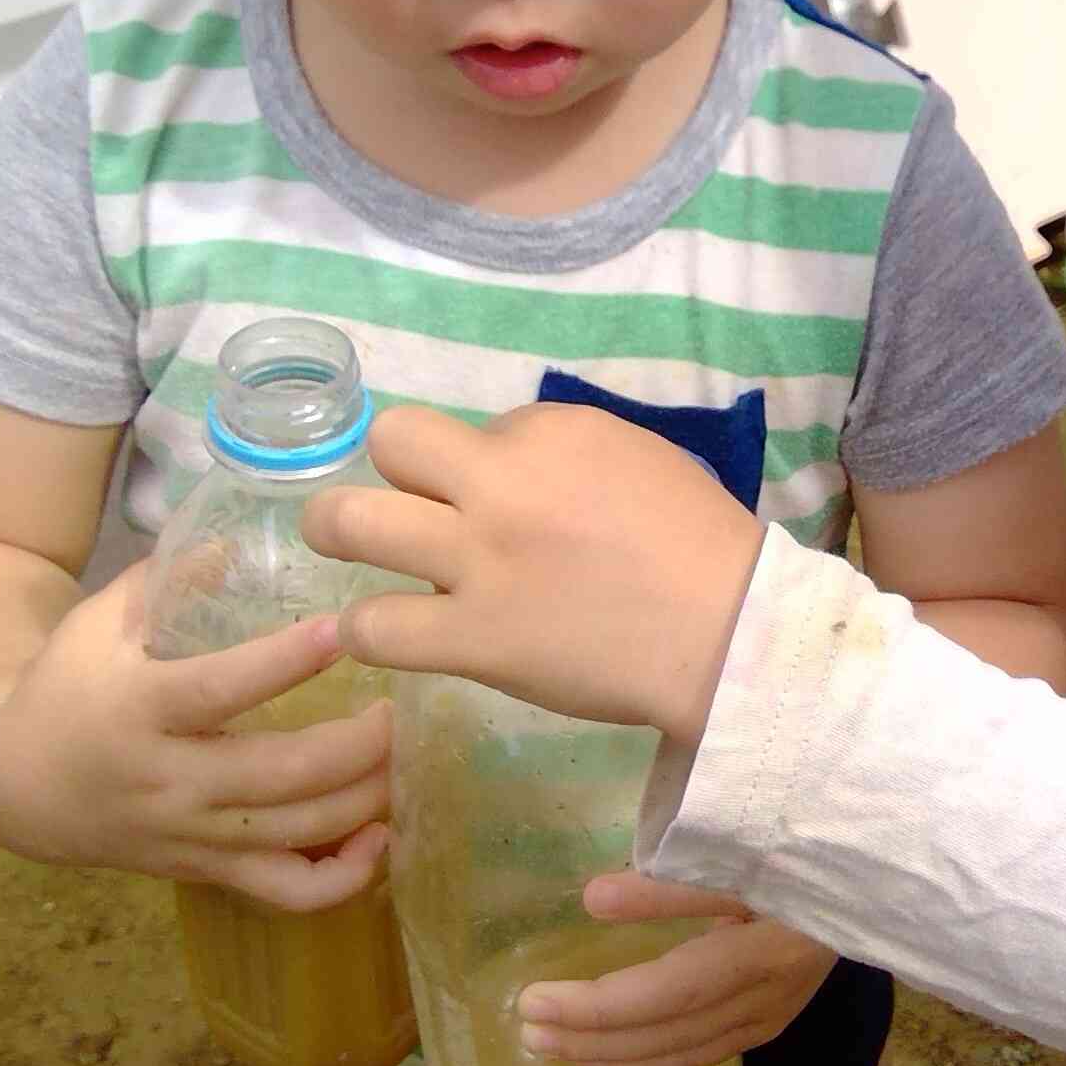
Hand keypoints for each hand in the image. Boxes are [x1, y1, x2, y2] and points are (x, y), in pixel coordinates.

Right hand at [0, 558, 392, 910]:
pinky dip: (343, 879)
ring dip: (367, 799)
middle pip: (280, 776)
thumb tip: (241, 535)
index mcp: (139, 710)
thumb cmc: (68, 686)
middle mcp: (169, 781)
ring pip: (296, 833)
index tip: (344, 630)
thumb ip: (170, 578)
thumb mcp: (99, 622)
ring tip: (410, 756)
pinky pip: (285, 892)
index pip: (219, 689)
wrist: (14, 784)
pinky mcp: (206, 872)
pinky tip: (382, 837)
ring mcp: (190, 835)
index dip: (283, 663)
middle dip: (358, 745)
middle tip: (407, 705)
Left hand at [303, 404, 766, 740]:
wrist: (728, 634)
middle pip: (394, 441)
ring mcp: (477, 561)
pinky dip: (366, 629)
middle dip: (390, 466)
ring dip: (337, 529)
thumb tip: (507, 469)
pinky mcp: (472, 637)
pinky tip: (379, 631)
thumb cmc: (702, 546)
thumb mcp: (639, 458)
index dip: (488, 462)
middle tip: (401, 503)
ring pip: (352, 522)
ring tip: (343, 546)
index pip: (483, 427)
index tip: (517, 500)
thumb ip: (566, 455)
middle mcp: (501, 483)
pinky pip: (375, 627)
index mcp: (553, 431)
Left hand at [514, 872, 839, 1065]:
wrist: (884, 868)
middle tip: (525, 1028)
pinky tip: (610, 1059)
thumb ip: (672, 882)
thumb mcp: (746, 850)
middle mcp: (769, 997)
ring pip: (681, 1053)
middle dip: (590, 1035)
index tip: (533, 1000)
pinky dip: (649, 1061)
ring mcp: (773, 1015)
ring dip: (610, 1056)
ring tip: (550, 1048)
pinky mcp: (773, 1019)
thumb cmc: (810, 843)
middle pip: (666, 1032)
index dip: (596, 1006)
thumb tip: (591, 900)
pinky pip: (700, 1054)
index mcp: (763, 952)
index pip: (664, 995)